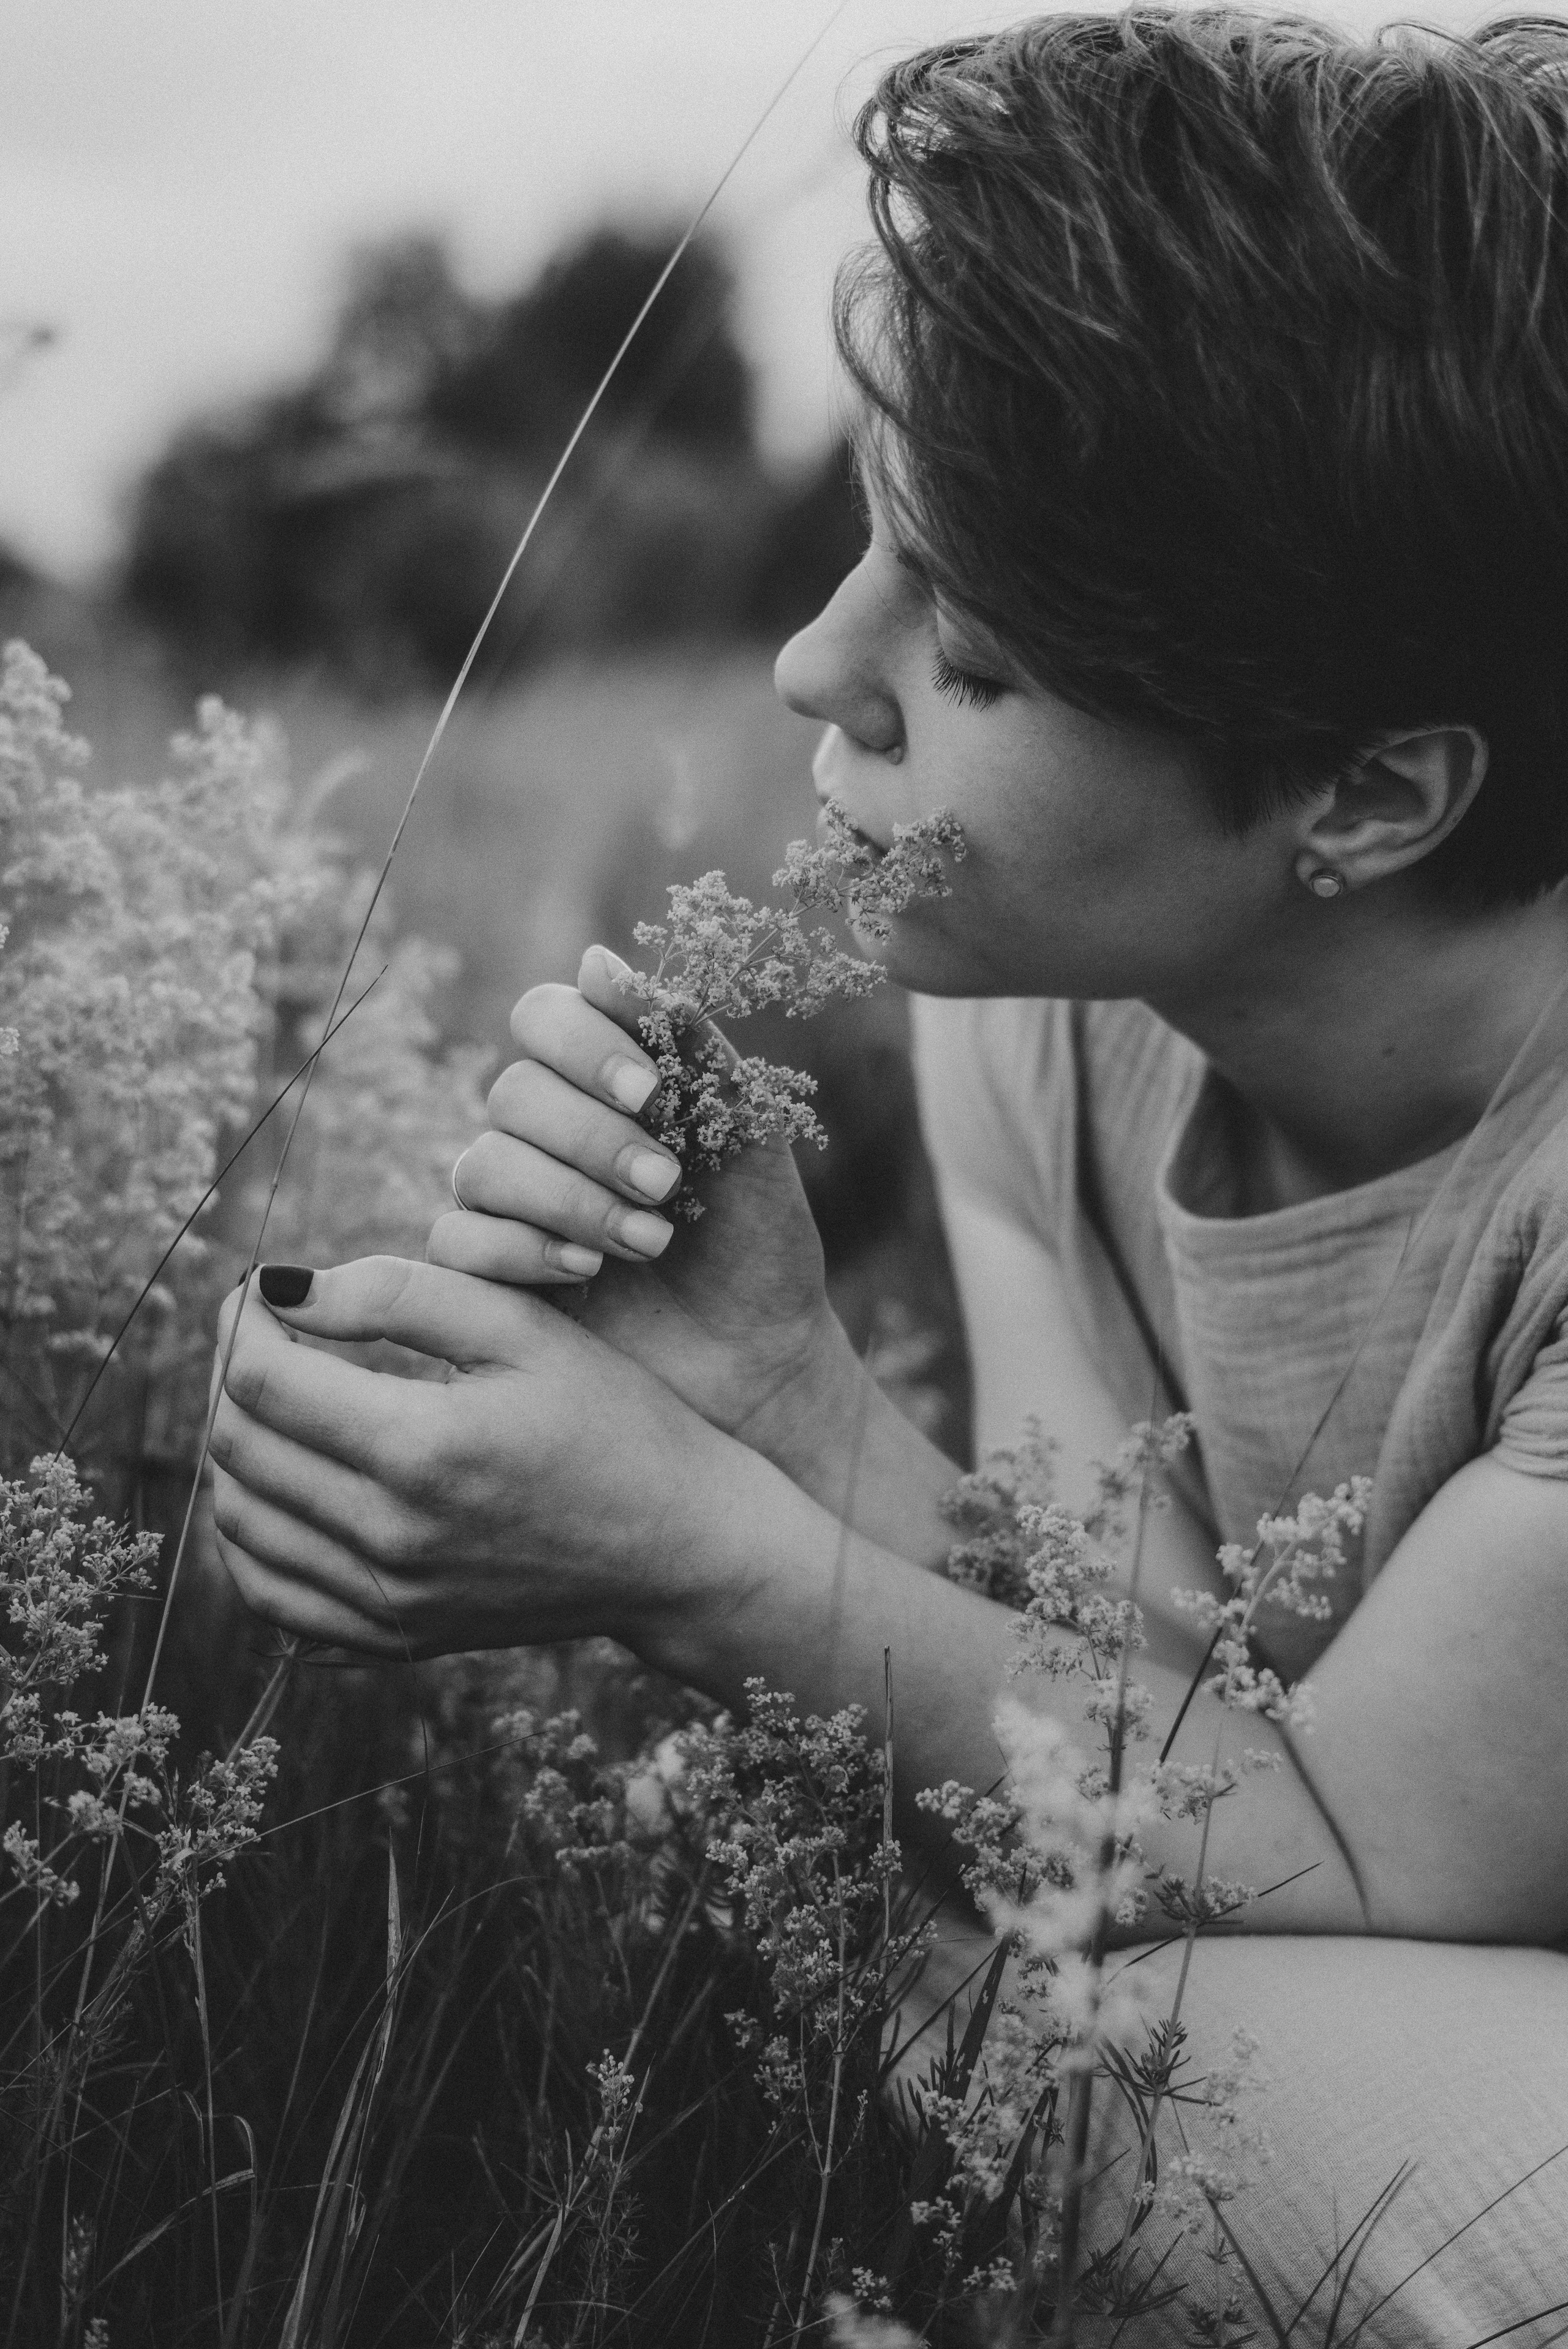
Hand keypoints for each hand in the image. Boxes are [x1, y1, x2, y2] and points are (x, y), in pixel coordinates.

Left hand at [208, 1257, 738, 1658]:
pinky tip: (279, 1486)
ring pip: (241, 1521)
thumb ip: (400, 1293)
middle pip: (239, 1447)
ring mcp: (390, 1599)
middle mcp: (393, 1536)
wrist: (680, 1547)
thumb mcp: (526, 1329)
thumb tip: (280, 1285)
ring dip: (234, 1449)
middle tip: (264, 1332)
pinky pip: (271, 1594)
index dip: (243, 1321)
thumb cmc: (613, 1420)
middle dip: (232, 1373)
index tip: (260, 1288)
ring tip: (276, 1400)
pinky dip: (249, 1536)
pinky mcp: (395, 1636)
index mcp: (424, 1447)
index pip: (264, 1380)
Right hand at [426, 946, 861, 1475]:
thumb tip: (594, 956)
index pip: (543, 1017)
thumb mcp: (746, 1134)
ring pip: (482, 1166)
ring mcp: (508, 1204)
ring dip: (569, 1200)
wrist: (762, 1357)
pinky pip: (457, 1239)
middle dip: (591, 1139)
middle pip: (512, 1095)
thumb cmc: (759, 1239)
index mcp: (600, 1081)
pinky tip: (588, 1272)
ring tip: (651, 1241)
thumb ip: (683, 1042)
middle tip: (667, 1185)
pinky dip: (522, 1250)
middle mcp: (542, 1134)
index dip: (585, 1047)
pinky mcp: (487, 1275)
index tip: (652, 1094)